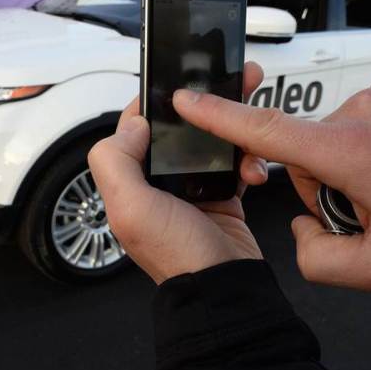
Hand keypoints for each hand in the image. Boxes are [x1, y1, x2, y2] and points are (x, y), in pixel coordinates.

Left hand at [87, 63, 269, 284]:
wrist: (224, 289)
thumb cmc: (176, 256)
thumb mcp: (130, 208)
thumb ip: (116, 160)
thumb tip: (133, 123)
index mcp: (130, 181)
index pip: (135, 127)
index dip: (155, 102)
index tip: (179, 80)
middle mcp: (157, 183)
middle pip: (178, 129)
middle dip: (204, 105)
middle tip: (230, 82)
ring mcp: (191, 189)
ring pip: (210, 141)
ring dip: (231, 128)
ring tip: (251, 114)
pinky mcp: (222, 196)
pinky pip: (235, 163)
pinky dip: (248, 159)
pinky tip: (255, 167)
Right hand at [173, 65, 370, 293]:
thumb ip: (320, 261)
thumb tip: (302, 228)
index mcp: (350, 154)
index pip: (265, 131)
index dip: (218, 116)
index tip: (185, 99)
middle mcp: (363, 110)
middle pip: (311, 149)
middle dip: (332, 182)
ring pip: (346, 130)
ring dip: (364, 159)